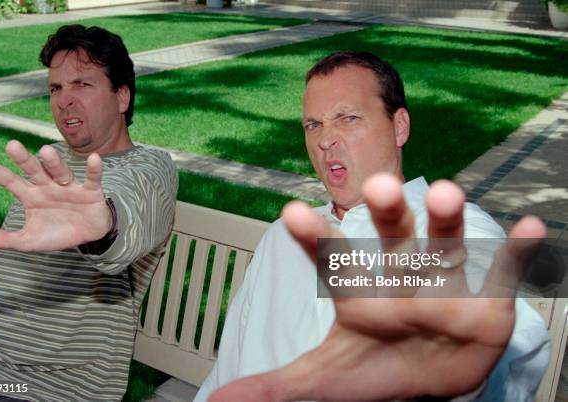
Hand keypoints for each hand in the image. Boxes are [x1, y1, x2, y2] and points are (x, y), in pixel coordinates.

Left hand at [0, 140, 111, 251]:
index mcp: (31, 196)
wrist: (89, 236)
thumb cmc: (57, 233)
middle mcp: (48, 186)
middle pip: (34, 170)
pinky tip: (94, 158)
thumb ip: (4, 239)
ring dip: (54, 163)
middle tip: (11, 146)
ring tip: (46, 152)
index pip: (10, 181)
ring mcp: (69, 187)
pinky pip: (92, 179)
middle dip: (24, 159)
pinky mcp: (90, 191)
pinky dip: (94, 170)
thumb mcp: (28, 240)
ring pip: (60, 172)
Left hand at [210, 173, 545, 401]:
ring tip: (445, 193)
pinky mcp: (487, 296)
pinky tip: (529, 230)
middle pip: (392, 236)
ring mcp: (445, 281)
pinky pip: (503, 270)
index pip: (333, 257)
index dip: (314, 236)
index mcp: (361, 288)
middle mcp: (401, 274)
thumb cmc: (375, 366)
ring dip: (447, 217)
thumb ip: (279, 385)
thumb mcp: (327, 379)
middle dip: (386, 212)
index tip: (292, 215)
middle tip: (377, 188)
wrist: (428, 377)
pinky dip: (517, 252)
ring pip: (446, 241)